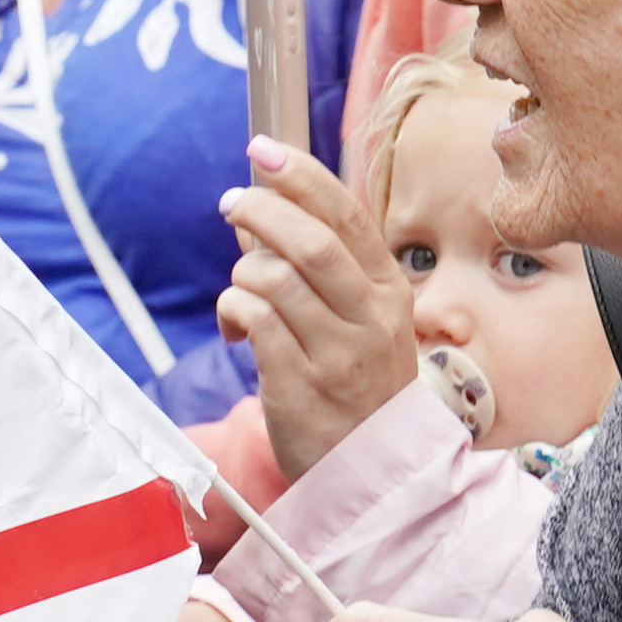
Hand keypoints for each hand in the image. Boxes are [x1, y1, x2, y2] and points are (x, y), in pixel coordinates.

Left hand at [219, 142, 422, 483]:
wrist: (370, 471)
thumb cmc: (357, 387)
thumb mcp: (360, 321)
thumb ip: (318, 267)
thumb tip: (260, 212)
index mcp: (390, 292)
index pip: (347, 216)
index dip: (302, 176)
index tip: (264, 150)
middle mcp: (372, 320)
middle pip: (311, 242)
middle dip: (262, 211)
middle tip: (232, 205)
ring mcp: (339, 355)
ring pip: (275, 280)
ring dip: (243, 273)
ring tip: (241, 293)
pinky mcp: (301, 386)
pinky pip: (254, 321)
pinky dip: (233, 310)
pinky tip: (237, 330)